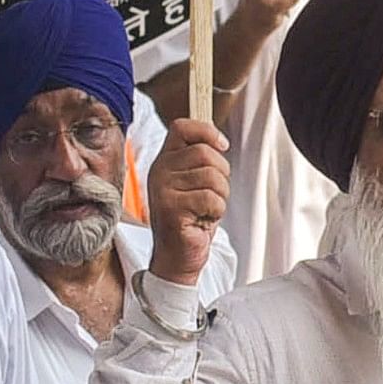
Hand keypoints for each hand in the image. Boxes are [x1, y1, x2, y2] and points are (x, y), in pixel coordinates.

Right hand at [145, 117, 229, 285]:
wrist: (178, 257)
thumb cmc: (191, 219)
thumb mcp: (196, 183)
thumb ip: (201, 160)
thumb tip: (219, 141)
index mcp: (165, 160)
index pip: (182, 127)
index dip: (207, 131)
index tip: (223, 146)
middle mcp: (159, 171)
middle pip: (205, 152)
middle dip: (222, 174)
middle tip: (212, 195)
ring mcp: (162, 189)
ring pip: (212, 176)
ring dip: (220, 196)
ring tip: (205, 210)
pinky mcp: (171, 208)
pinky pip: (211, 198)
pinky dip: (216, 211)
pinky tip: (202, 219)